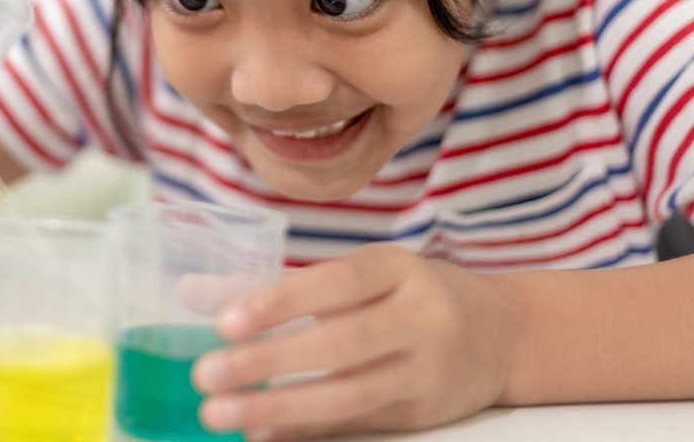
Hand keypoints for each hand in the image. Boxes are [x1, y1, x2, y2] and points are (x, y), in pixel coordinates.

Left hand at [191, 243, 512, 439]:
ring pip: (350, 394)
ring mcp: (426, 370)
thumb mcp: (358, 272)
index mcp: (398, 268)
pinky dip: (306, 430)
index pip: (337, 282)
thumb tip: (191, 293)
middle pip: (341, 343)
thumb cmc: (407, 293)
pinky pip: (357, 424)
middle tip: (207, 374)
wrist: (502, 334)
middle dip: (269, 362)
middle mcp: (420, 317)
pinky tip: (261, 432)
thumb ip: (278, 285)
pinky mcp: (422, 413)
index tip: (225, 320)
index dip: (280, 302)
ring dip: (279, 407)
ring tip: (221, 412)